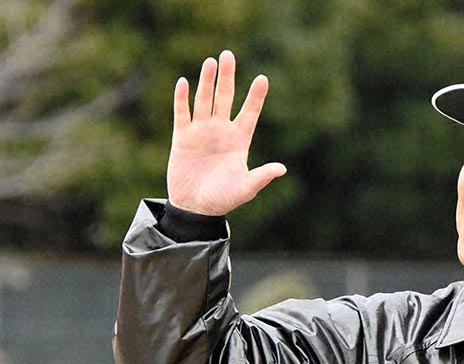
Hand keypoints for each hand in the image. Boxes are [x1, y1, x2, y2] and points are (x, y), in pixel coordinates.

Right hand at [167, 50, 286, 215]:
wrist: (195, 209)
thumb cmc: (223, 200)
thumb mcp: (245, 189)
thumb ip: (261, 177)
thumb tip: (282, 168)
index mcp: (239, 140)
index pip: (249, 112)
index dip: (255, 96)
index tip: (263, 78)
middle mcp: (221, 131)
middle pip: (225, 98)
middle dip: (227, 77)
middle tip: (228, 54)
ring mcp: (201, 131)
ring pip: (204, 100)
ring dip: (207, 82)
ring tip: (211, 62)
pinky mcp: (182, 137)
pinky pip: (182, 113)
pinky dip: (181, 98)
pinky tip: (184, 82)